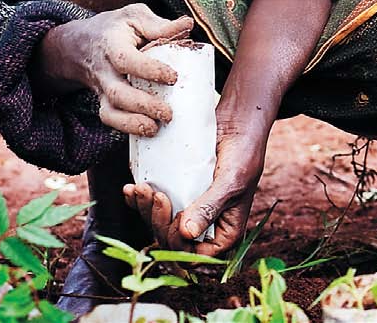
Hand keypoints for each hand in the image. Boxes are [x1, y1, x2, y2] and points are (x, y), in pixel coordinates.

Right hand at [35, 4, 192, 135]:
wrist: (81, 43)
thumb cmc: (115, 28)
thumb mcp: (134, 17)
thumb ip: (159, 24)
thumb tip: (188, 24)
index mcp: (112, 45)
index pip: (126, 60)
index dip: (149, 70)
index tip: (173, 77)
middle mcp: (104, 70)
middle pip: (117, 93)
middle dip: (142, 106)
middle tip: (168, 113)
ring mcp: (102, 89)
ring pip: (109, 112)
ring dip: (132, 124)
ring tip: (156, 129)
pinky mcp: (104, 101)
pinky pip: (110, 119)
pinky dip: (126, 128)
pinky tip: (148, 131)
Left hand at [125, 113, 268, 255]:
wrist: (238, 121)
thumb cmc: (244, 153)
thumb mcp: (231, 182)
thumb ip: (210, 208)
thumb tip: (186, 233)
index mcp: (224, 231)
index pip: (196, 256)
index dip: (180, 244)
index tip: (177, 218)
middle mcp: (205, 225)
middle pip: (172, 241)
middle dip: (158, 222)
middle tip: (158, 196)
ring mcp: (188, 209)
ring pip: (158, 224)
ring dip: (145, 209)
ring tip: (143, 189)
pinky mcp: (175, 192)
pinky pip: (151, 206)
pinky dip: (137, 200)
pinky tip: (132, 188)